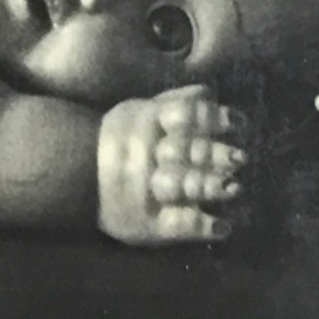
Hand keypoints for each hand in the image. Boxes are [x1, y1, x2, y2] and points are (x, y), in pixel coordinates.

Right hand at [97, 83, 246, 246]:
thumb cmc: (118, 139)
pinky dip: (200, 226)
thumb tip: (211, 91)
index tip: (239, 123)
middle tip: (242, 157)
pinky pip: (176, 224)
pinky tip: (222, 226)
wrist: (76, 176)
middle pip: (186, 151)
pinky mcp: (150, 223)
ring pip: (181, 185)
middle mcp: (147, 154)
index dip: (212, 119)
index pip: (184, 116)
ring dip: (209, 187)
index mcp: (148, 121)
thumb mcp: (139, 110)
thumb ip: (176, 100)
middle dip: (215, 154)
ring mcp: (148, 190)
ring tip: (236, 188)